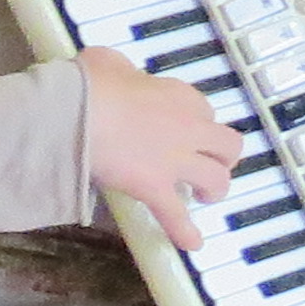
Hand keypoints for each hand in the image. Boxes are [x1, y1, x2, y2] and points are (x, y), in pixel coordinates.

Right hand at [80, 46, 243, 249]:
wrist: (78, 113)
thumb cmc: (88, 84)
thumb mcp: (107, 61)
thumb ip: (119, 70)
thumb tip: (111, 74)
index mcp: (178, 96)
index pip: (202, 109)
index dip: (193, 119)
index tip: (175, 124)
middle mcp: (188, 128)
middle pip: (226, 144)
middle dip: (221, 154)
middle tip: (207, 161)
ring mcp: (175, 161)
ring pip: (216, 178)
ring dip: (214, 187)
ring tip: (204, 195)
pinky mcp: (156, 188)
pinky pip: (176, 215)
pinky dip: (184, 231)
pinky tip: (192, 243)